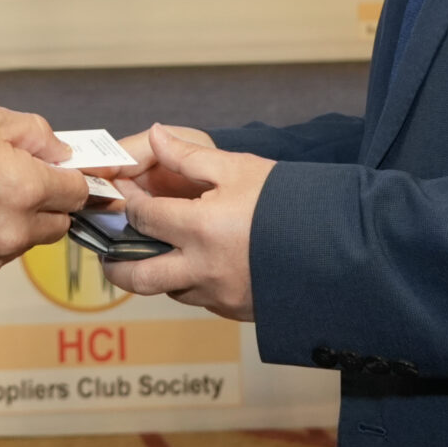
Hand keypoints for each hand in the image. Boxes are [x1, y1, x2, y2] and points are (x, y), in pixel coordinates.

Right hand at [0, 102, 87, 286]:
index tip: (65, 177)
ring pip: (24, 243)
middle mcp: (13, 229)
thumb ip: (36, 134)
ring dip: (14, 224)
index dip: (72, 181)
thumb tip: (62, 153)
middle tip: (13, 182)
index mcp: (25, 187)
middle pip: (58, 224)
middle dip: (45, 204)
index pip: (78, 193)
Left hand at [100, 126, 269, 321]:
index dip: (128, 203)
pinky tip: (198, 265)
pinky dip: (191, 284)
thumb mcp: (238, 168)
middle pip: (139, 276)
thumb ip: (189, 156)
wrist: (339, 244)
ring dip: (157, 274)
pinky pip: (201, 300)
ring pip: (170, 290)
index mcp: (200, 228)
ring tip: (153, 255)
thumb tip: (156, 135)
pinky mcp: (237, 312)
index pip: (143, 218)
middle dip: (116, 265)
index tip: (122, 195)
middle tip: (108, 255)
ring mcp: (220, 295)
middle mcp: (203, 268)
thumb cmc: (288, 200)